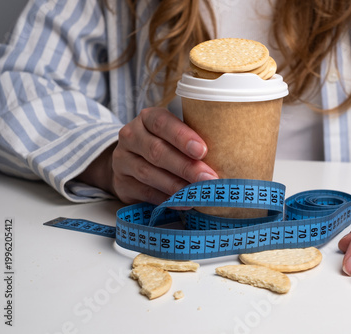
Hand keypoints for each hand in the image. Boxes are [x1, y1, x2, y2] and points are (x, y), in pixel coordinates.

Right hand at [79, 107, 217, 203]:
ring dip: (177, 185)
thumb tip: (229, 153)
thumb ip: (193, 138)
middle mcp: (131, 136)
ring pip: (149, 173)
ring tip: (198, 193)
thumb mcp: (175, 134)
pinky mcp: (122, 183)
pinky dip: (166, 199)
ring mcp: (123, 160)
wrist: (130, 162)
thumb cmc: (165, 144)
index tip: (202, 150)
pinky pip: (145, 192)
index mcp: (147, 118)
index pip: (161, 123)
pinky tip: (183, 202)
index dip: (182, 136)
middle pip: (157, 151)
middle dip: (185, 166)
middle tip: (208, 178)